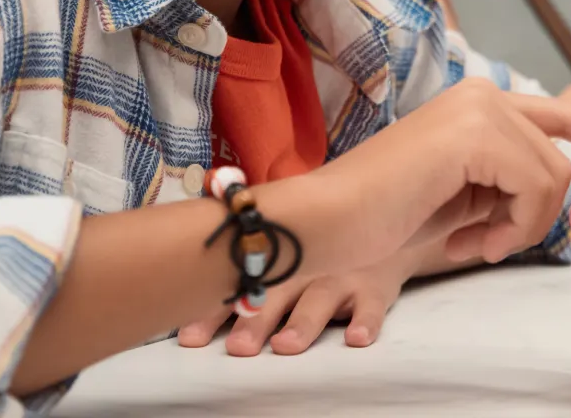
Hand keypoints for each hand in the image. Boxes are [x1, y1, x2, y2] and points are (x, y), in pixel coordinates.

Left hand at [177, 245, 416, 355]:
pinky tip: (356, 337)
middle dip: (254, 321)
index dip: (213, 312)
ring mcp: (341, 276)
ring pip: (320, 301)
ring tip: (286, 346)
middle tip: (236, 348)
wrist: (382, 222)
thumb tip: (191, 291)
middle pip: (275, 296)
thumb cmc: (323, 246)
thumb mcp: (289, 251)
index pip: (239, 287)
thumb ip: (251, 270)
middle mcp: (306, 268)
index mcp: (279, 261)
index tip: (188, 337)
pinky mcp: (373, 288)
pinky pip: (372, 306)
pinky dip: (365, 321)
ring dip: (303, 323)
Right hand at [303, 79, 570, 272]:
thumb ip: (505, 179)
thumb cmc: (387, 213)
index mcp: (477, 102)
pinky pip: (533, 189)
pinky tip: (469, 241)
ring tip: (472, 242)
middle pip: (557, 160)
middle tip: (485, 244)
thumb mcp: (463, 192)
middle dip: (533, 216)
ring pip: (551, 177)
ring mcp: (480, 109)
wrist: (332, 218)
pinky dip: (512, 227)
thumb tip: (555, 187)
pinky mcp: (476, 135)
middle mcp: (483, 94)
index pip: (556, 114)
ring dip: (519, 227)